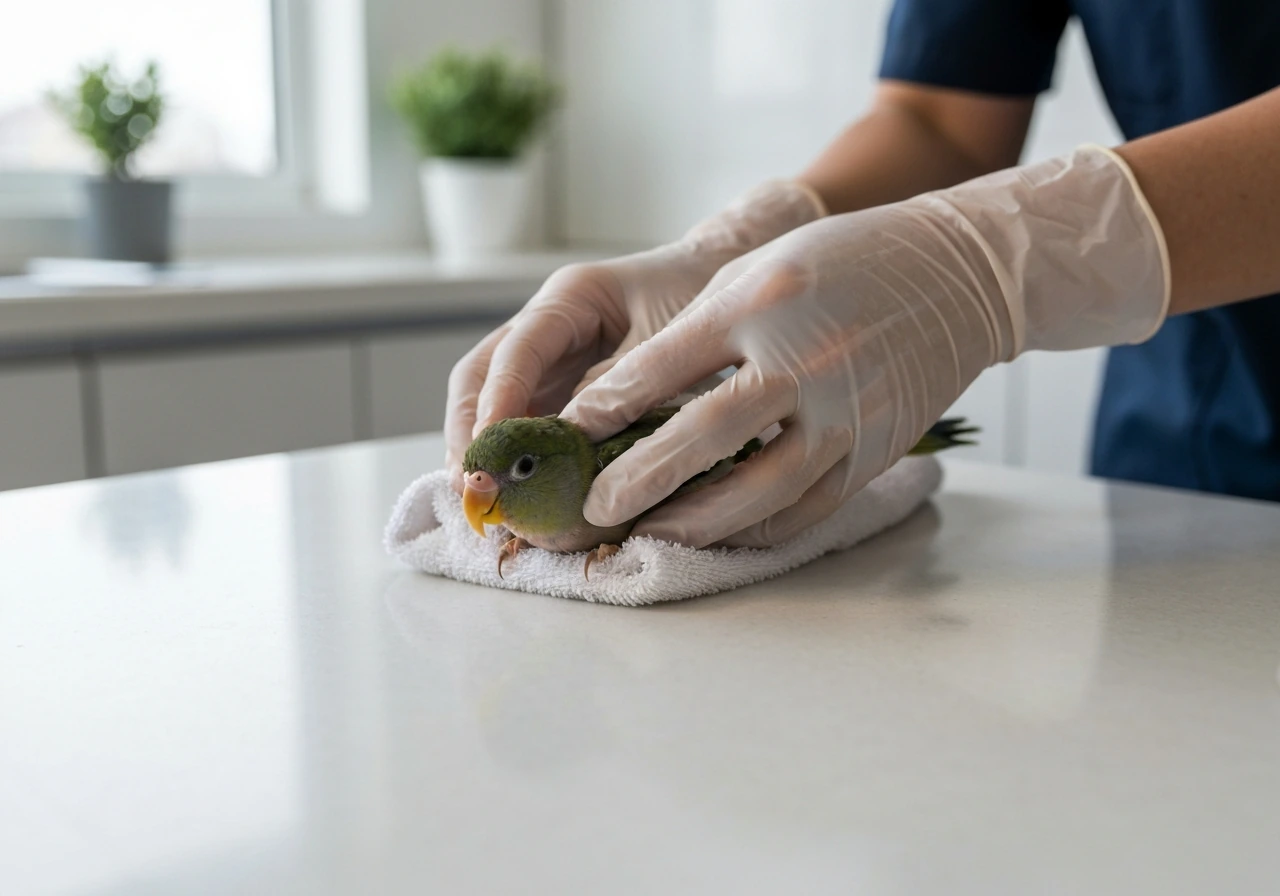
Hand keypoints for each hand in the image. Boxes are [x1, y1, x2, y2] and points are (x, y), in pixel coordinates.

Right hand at [443, 180, 825, 481]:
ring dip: (486, 454)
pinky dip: (520, 461)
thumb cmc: (702, 300)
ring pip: (492, 404)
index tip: (488, 450)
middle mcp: (546, 328)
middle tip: (472, 489)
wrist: (724, 284)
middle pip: (480, 378)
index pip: (515, 350)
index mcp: (570, 297)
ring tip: (486, 505)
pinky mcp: (563, 390)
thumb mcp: (668, 337)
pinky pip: (528, 424)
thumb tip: (573, 439)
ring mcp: (549, 361)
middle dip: (470, 435)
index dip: (497, 402)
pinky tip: (522, 500)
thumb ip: (621, 382)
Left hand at [562, 146, 1168, 546]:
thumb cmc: (843, 264)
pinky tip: (719, 536)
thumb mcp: (761, 269)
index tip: (568, 437)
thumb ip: (698, 328)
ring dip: (696, 523)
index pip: (666, 364)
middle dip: (640, 479)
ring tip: (649, 536)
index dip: (609, 406)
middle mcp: (804, 360)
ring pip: (760, 490)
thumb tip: (624, 397)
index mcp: (762, 302)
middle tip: (593, 509)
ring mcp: (846, 412)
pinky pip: (807, 508)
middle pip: (706, 435)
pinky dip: (757, 530)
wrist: (957, 276)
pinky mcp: (874, 451)